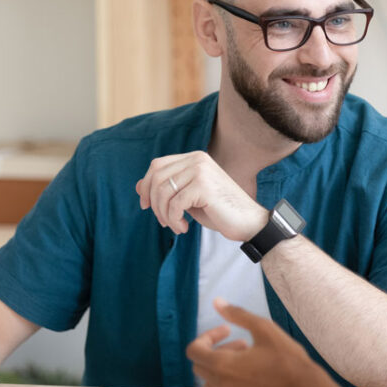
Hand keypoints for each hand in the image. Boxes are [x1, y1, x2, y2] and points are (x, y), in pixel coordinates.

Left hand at [135, 151, 266, 240]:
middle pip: (156, 177)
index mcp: (194, 158)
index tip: (147, 206)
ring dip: (164, 214)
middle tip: (163, 221)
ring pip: (163, 192)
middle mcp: (197, 159)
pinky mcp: (203, 186)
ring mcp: (200, 171)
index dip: (146, 185)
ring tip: (176, 226)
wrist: (248, 222)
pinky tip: (184, 228)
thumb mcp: (188, 198)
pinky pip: (174, 204)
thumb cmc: (219, 211)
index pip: (157, 165)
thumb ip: (168, 190)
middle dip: (154, 203)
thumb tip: (138, 186)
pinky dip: (174, 220)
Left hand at [187, 298, 328, 386]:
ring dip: (221, 368)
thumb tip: (217, 303)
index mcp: (222, 365)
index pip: (194, 351)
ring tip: (247, 360)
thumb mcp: (263, 328)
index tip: (226, 331)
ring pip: (210, 383)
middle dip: (215, 351)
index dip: (206, 337)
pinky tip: (251, 376)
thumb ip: (236, 314)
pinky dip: (230, 384)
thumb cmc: (286, 358)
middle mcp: (221, 386)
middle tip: (241, 343)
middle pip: (200, 366)